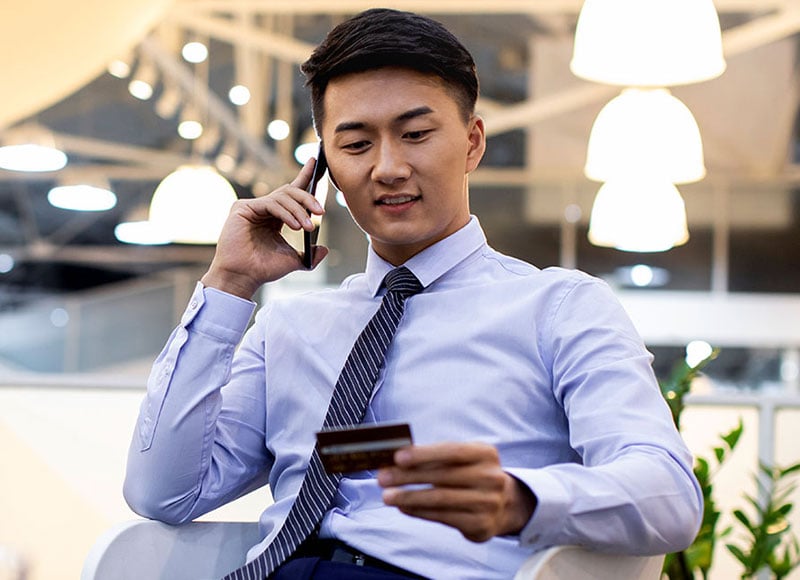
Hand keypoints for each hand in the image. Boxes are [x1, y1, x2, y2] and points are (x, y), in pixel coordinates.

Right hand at [200, 158, 327, 298]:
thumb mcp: (293, 260)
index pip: (292, 192)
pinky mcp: (242, 208)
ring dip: (299, 210)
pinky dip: (285, 213)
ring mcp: (252, 207)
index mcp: (275, 216)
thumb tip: (324, 250)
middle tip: (320, 212)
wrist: (243, 277)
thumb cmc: (263, 269)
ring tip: (307, 226)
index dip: (304, 176)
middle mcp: (264, 208)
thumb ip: (309, 255)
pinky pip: (270, 203)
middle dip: (308, 198)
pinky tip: (294, 225)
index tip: (317, 163)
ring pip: (282, 196)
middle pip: (290, 192)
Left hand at [377, 442, 536, 541]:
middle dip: (408, 477)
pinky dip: (419, 512)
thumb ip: (435, 457)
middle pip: (442, 477)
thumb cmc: (472, 475)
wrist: (504, 505)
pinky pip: (442, 517)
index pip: (452, 451)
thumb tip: (396, 460)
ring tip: (387, 496)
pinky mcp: (480, 525)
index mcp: (485, 454)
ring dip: (409, 498)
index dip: (424, 454)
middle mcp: (491, 478)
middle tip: (383, 478)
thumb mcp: (462, 459)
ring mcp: (487, 503)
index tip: (398, 457)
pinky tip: (404, 507)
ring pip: (440, 500)